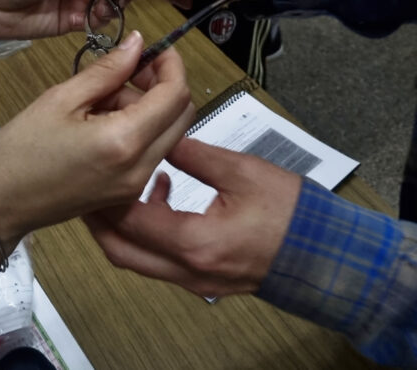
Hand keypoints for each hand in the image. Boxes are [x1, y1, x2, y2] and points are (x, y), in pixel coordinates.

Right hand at [0, 31, 194, 246]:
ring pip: (168, 133)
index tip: (153, 49)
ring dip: (149, 108)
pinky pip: (151, 152)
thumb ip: (107, 70)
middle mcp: (141, 168)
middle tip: (129, 70)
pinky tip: (103, 121)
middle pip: (181, 115)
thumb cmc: (20, 150)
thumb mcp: (61, 99)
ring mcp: (137, 185)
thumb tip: (136, 43)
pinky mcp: (127, 193)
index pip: (175, 95)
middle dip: (163, 85)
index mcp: (124, 141)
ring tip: (102, 98)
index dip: (171, 65)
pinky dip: (140, 129)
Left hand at [84, 138, 301, 297]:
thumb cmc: (293, 216)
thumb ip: (195, 154)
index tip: (97, 166)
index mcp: (195, 243)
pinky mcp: (203, 280)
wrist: (327, 254)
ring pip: (136, 260)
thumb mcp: (242, 172)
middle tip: (89, 184)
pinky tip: (160, 197)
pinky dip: (146, 235)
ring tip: (120, 186)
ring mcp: (194, 281)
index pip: (131, 220)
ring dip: (120, 227)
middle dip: (98, 218)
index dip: (107, 193)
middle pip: (121, 251)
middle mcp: (188, 270)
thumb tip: (162, 135)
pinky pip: (159, 262)